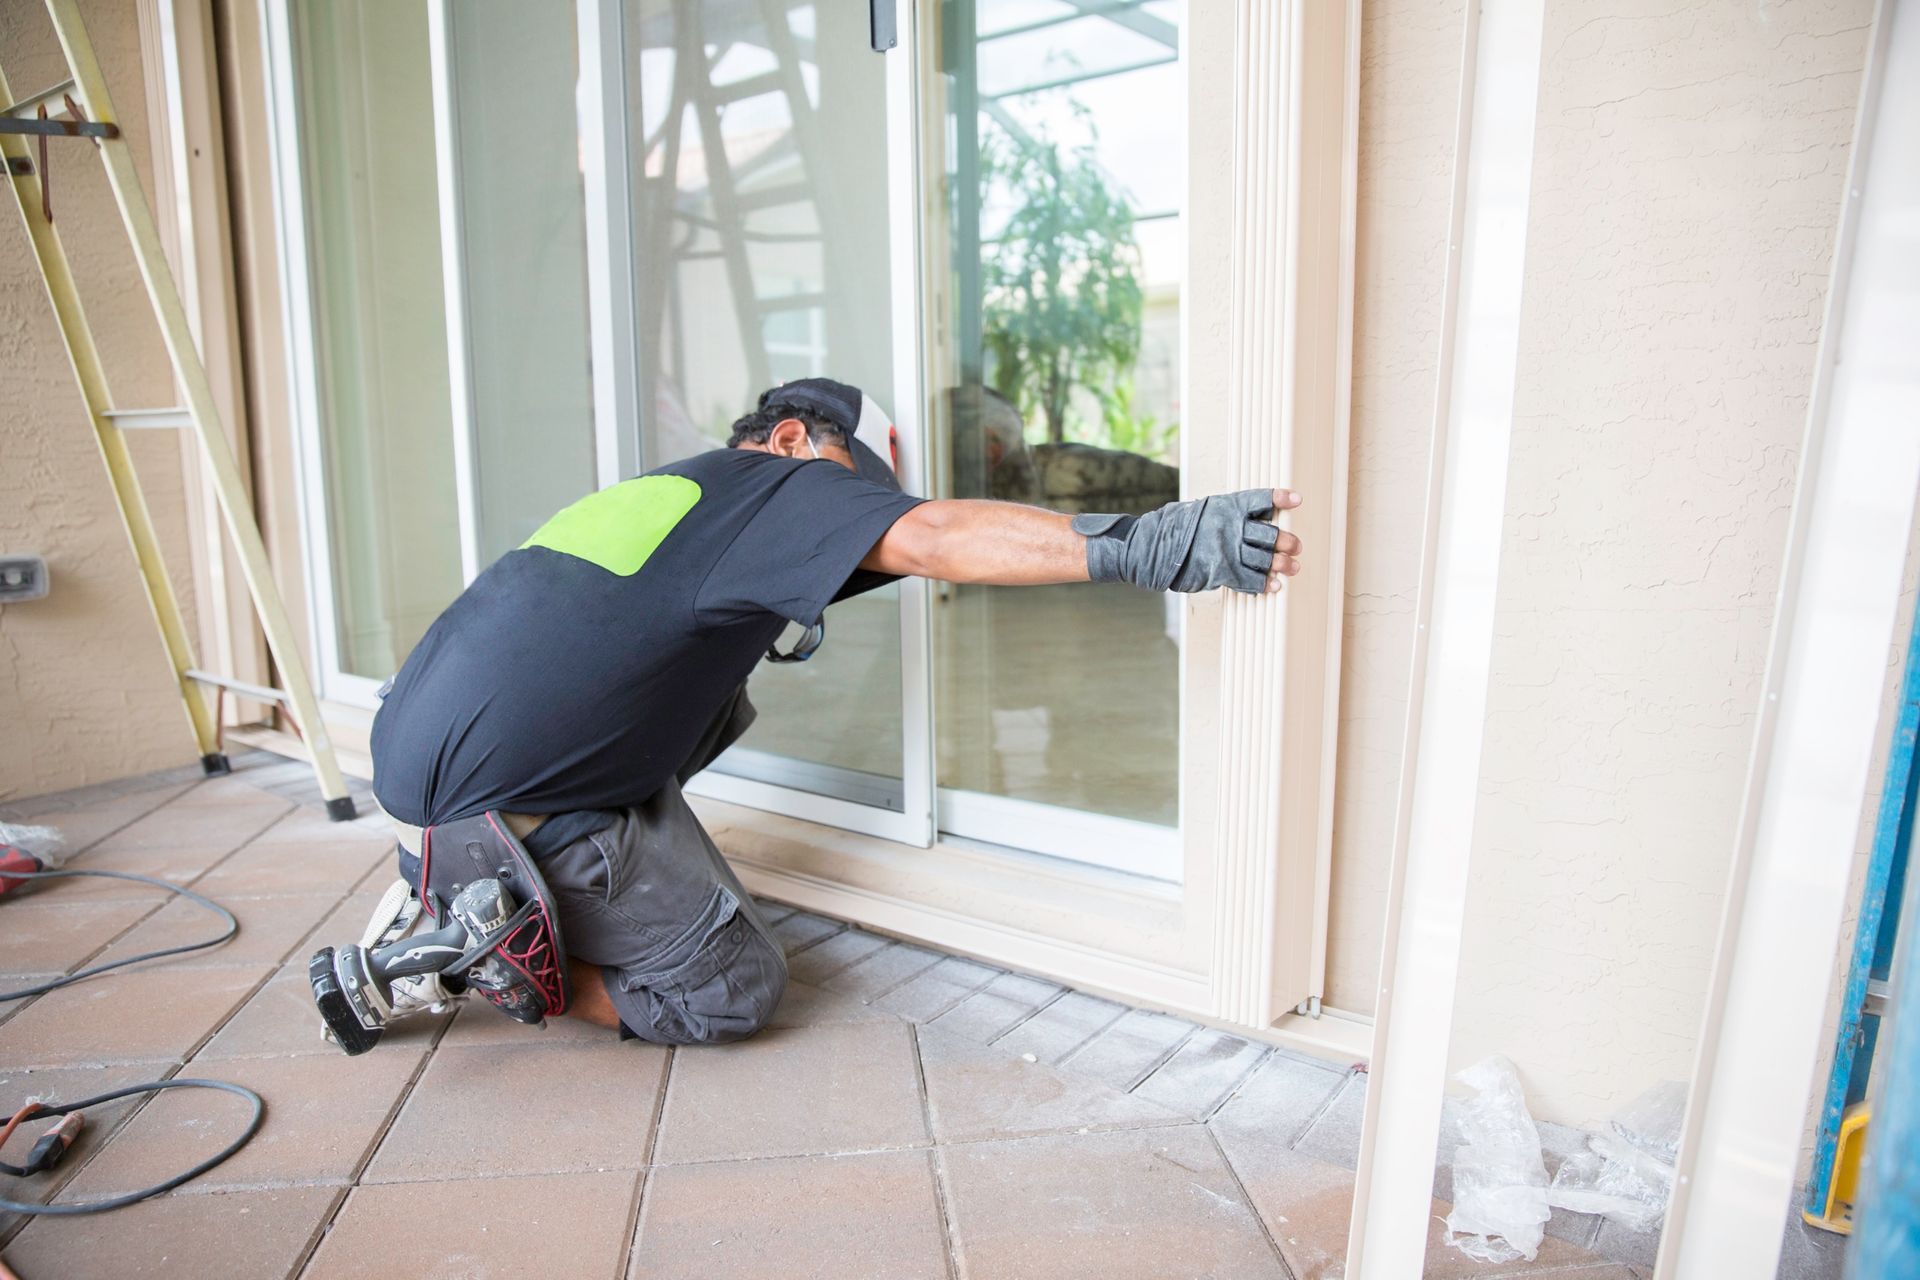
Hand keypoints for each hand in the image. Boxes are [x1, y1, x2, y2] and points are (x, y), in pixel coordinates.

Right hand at [1076, 488, 1304, 594]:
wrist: (1151, 547)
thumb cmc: (1176, 528)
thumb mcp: (1202, 511)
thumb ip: (1226, 515)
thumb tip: (1250, 520)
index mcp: (1227, 506)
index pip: (1261, 499)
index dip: (1281, 498)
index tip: (1297, 501)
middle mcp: (1231, 526)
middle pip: (1270, 533)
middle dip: (1287, 541)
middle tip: (1296, 547)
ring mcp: (1227, 549)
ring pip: (1265, 558)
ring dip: (1282, 564)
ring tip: (1293, 566)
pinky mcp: (1221, 571)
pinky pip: (1250, 580)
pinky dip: (1264, 584)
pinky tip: (1274, 586)